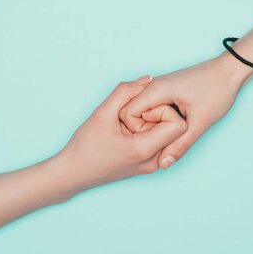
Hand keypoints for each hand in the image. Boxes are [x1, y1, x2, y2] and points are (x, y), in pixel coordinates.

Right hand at [56, 76, 186, 196]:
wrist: (74, 174)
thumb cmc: (85, 146)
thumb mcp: (102, 113)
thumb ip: (125, 92)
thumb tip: (147, 79)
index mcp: (144, 150)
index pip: (178, 124)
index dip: (163, 110)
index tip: (141, 109)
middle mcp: (154, 161)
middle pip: (175, 128)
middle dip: (158, 114)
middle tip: (132, 115)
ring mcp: (152, 165)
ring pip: (168, 134)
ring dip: (153, 123)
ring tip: (128, 123)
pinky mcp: (148, 164)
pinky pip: (160, 141)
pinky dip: (149, 131)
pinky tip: (129, 130)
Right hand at [119, 54, 252, 168]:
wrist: (230, 70)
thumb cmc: (217, 90)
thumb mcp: (200, 122)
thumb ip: (180, 144)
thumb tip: (164, 164)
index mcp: (156, 90)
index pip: (127, 115)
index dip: (137, 131)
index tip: (156, 138)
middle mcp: (152, 87)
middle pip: (132, 115)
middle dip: (145, 130)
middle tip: (167, 136)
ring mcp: (158, 89)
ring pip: (143, 113)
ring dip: (153, 126)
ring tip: (173, 130)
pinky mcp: (165, 92)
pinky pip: (152, 110)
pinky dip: (159, 120)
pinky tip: (174, 124)